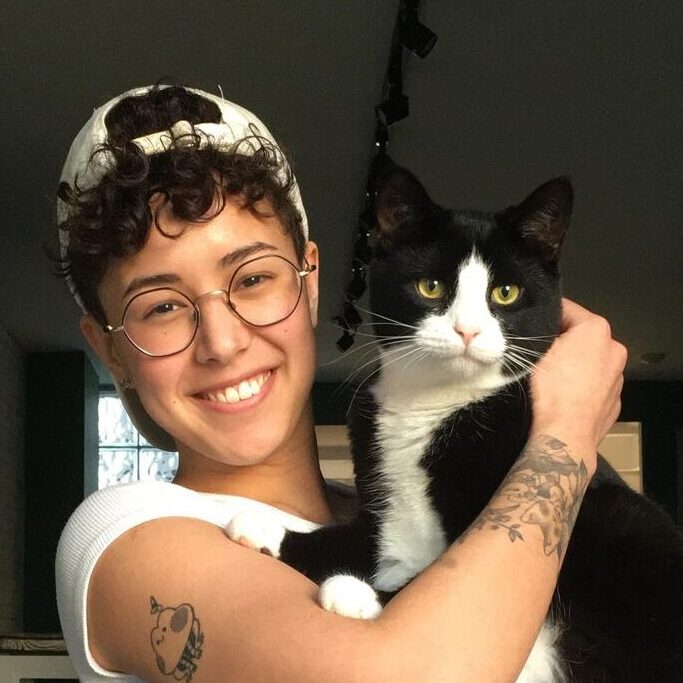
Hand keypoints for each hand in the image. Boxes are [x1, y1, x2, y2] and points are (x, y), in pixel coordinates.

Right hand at [530, 298, 626, 465]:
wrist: (563, 436)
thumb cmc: (550, 393)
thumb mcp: (534, 351)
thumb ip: (538, 332)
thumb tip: (533, 328)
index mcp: (596, 330)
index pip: (566, 309)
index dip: (544, 316)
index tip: (531, 327)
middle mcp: (613, 349)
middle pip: (580, 335)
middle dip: (561, 342)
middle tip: (539, 354)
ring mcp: (617, 377)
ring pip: (589, 360)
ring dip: (572, 364)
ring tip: (550, 378)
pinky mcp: (614, 400)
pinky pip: (594, 384)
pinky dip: (580, 385)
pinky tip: (563, 395)